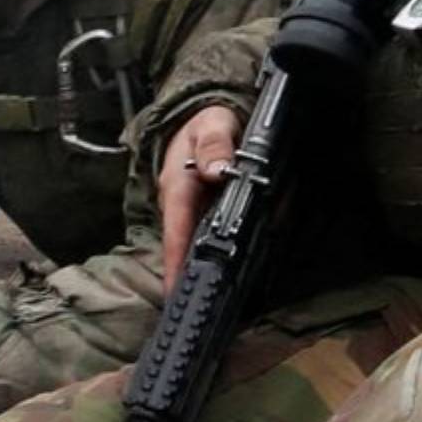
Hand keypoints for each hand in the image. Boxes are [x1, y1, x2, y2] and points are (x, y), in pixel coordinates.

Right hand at [154, 105, 245, 283]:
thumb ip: (215, 146)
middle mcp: (181, 206)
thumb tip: (217, 171)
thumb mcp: (212, 125)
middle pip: (187, 249)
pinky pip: (217, 236)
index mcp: (177, 189)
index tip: (175, 293)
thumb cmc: (207, 122)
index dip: (175, 264)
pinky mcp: (206, 213)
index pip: (175, 233)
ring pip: (204, 244)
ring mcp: (192, 212)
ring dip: (216, 264)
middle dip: (194, 275)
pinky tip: (246, 260)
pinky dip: (229, 249)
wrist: (205, 117)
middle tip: (207, 304)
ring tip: (229, 292)